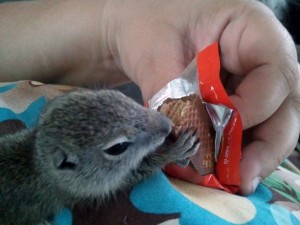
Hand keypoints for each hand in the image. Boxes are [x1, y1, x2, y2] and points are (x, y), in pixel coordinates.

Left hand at [105, 0, 299, 193]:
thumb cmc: (147, 24)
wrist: (138, 28)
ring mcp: (249, 81)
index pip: (275, 71)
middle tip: (240, 177)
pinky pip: (245, 130)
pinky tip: (219, 170)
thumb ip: (171, 94)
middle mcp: (259, 57)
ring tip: (231, 181)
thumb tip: (184, 139)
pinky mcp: (234, 100)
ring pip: (269, 123)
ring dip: (252, 156)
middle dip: (265, 145)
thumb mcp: (154, 51)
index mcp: (249, 28)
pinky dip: (234, 153)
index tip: (225, 126)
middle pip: (284, 105)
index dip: (257, 105)